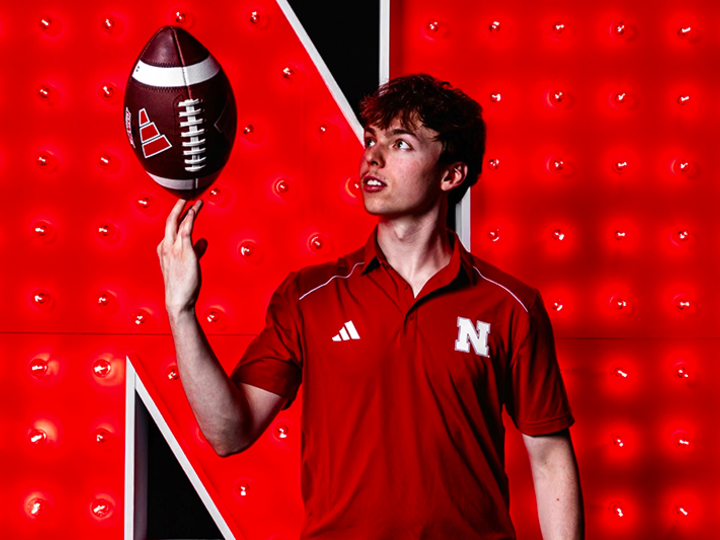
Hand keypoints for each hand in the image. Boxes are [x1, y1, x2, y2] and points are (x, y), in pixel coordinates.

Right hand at [157, 198, 207, 318]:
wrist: (179, 300)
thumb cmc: (184, 286)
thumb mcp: (189, 264)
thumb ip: (196, 250)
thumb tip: (203, 241)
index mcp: (164, 250)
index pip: (170, 229)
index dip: (178, 217)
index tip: (186, 208)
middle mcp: (166, 246)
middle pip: (170, 221)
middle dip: (178, 207)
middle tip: (185, 196)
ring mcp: (173, 248)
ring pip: (178, 222)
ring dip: (188, 209)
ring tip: (197, 200)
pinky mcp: (183, 251)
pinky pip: (186, 229)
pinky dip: (190, 217)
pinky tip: (195, 209)